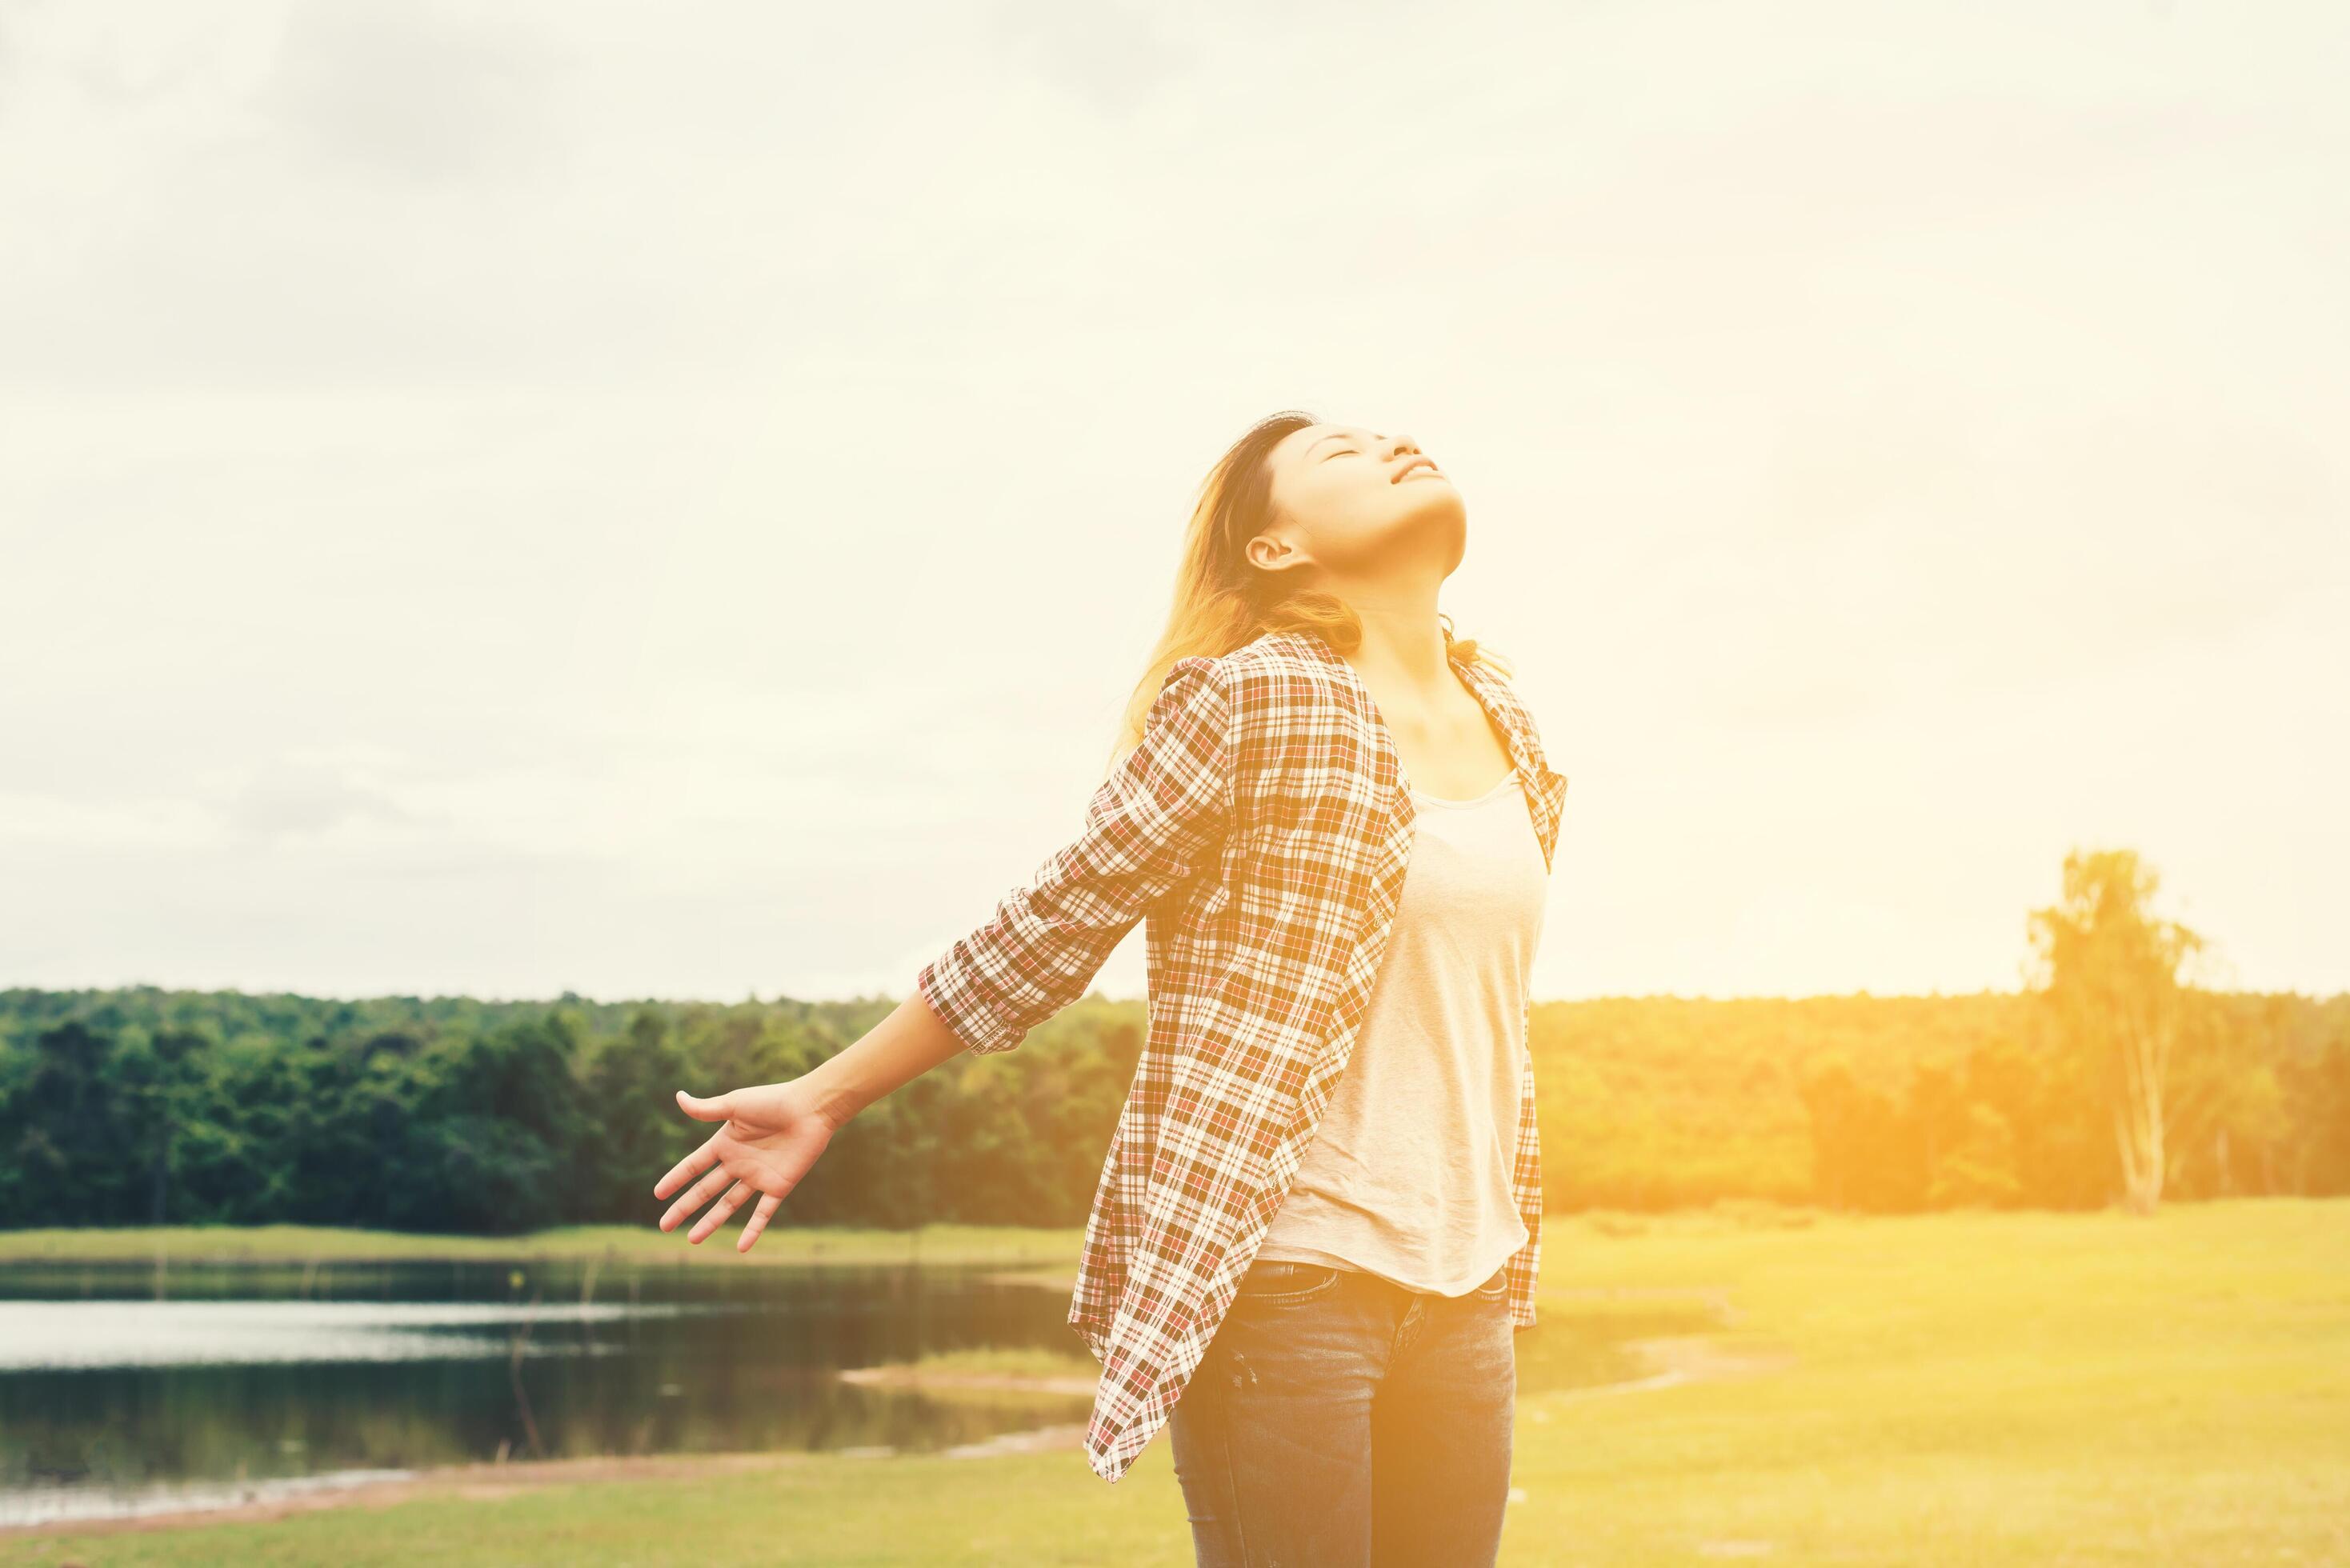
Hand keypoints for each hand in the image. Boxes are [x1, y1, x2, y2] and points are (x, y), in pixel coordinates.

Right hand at [652, 1080, 837, 1252]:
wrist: (812, 1108)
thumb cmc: (774, 1101)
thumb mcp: (735, 1104)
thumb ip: (707, 1109)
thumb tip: (678, 1097)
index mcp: (726, 1143)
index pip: (693, 1166)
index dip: (676, 1180)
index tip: (658, 1195)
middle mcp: (739, 1163)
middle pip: (705, 1190)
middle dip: (684, 1208)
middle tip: (664, 1226)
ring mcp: (758, 1176)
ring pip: (728, 1205)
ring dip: (710, 1222)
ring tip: (692, 1239)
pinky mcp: (779, 1186)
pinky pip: (763, 1213)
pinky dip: (753, 1230)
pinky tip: (742, 1248)